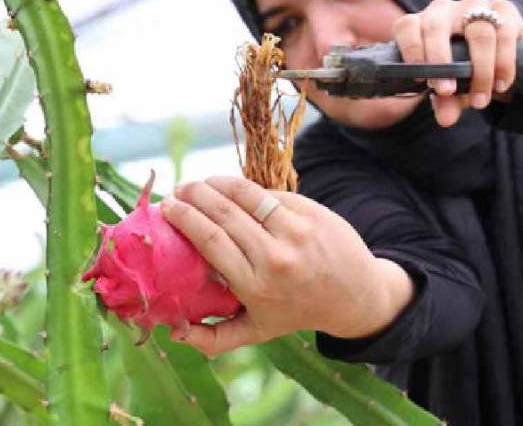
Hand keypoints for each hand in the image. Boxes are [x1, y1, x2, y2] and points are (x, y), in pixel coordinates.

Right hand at [161, 176, 413, 356]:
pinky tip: (230, 188)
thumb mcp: (257, 332)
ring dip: (216, 183)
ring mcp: (296, 231)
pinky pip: (270, 194)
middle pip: (223, 213)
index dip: (184, 218)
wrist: (356, 295)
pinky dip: (245, 189)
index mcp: (255, 285)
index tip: (166, 208)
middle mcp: (275, 257)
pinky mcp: (311, 211)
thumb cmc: (296, 312)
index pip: (210, 241)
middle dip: (193, 196)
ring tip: (199, 183)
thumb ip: (213, 338)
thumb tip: (172, 332)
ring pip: (246, 194)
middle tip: (177, 191)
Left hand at [392, 0, 522, 126]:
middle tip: (447, 92)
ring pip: (478, 33)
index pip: (406, 27)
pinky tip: (501, 84)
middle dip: (441, 61)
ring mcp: (474, 4)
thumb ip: (445, 101)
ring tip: (480, 100)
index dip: (411, 51)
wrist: (495, 50)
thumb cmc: (461, 67)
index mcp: (420, 23)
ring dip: (480, 71)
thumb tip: (446, 119)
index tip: (421, 81)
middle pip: (436, 27)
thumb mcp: (449, 86)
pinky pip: (505, 34)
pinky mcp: (504, 8)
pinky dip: (504, 63)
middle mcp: (443, 8)